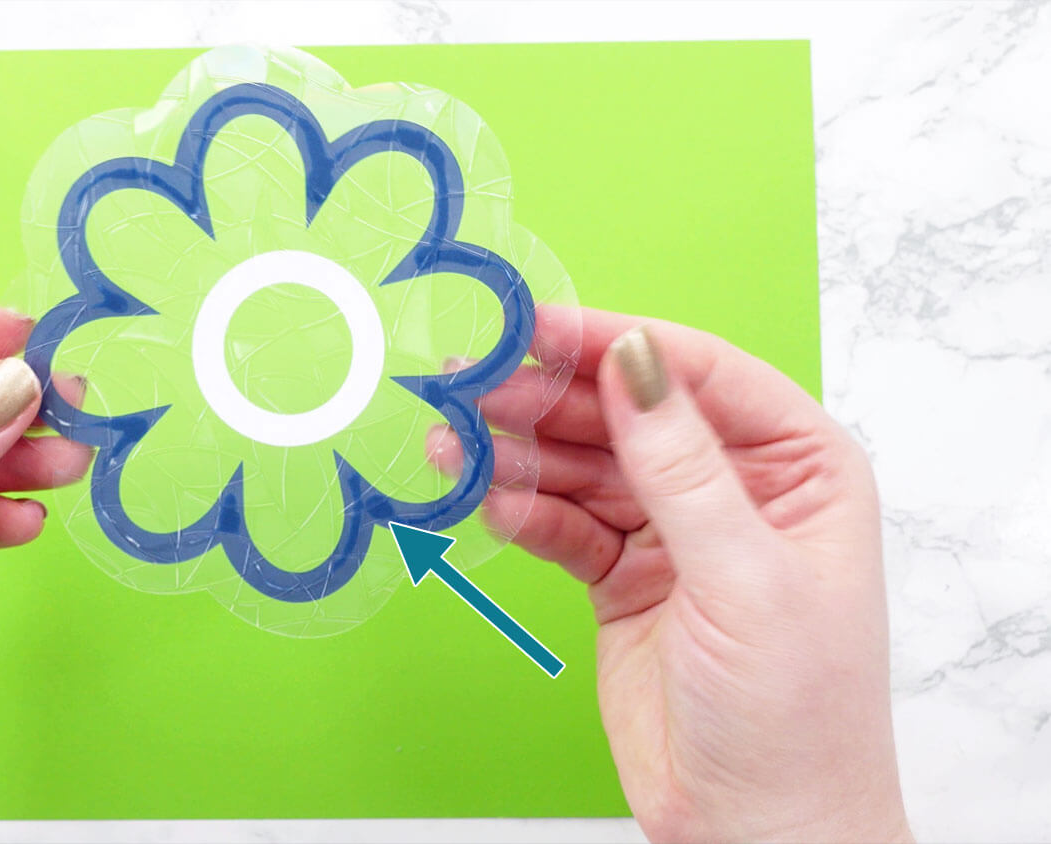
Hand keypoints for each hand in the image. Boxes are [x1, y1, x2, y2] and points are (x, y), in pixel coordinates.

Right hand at [432, 308, 909, 841]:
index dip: (616, 345)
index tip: (539, 328)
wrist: (756, 832)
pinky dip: (520, 508)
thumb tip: (634, 360)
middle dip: (550, 399)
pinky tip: (482, 497)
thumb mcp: (741, 578)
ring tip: (454, 442)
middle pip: (627, 415)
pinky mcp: (622, 576)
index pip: (698, 375)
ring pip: (584, 465)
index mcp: (799, 468)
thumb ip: (681, 467)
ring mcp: (674, 532)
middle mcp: (736, 488)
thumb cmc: (795, 715)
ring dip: (519, 452)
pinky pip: (561, 523)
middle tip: (473, 388)